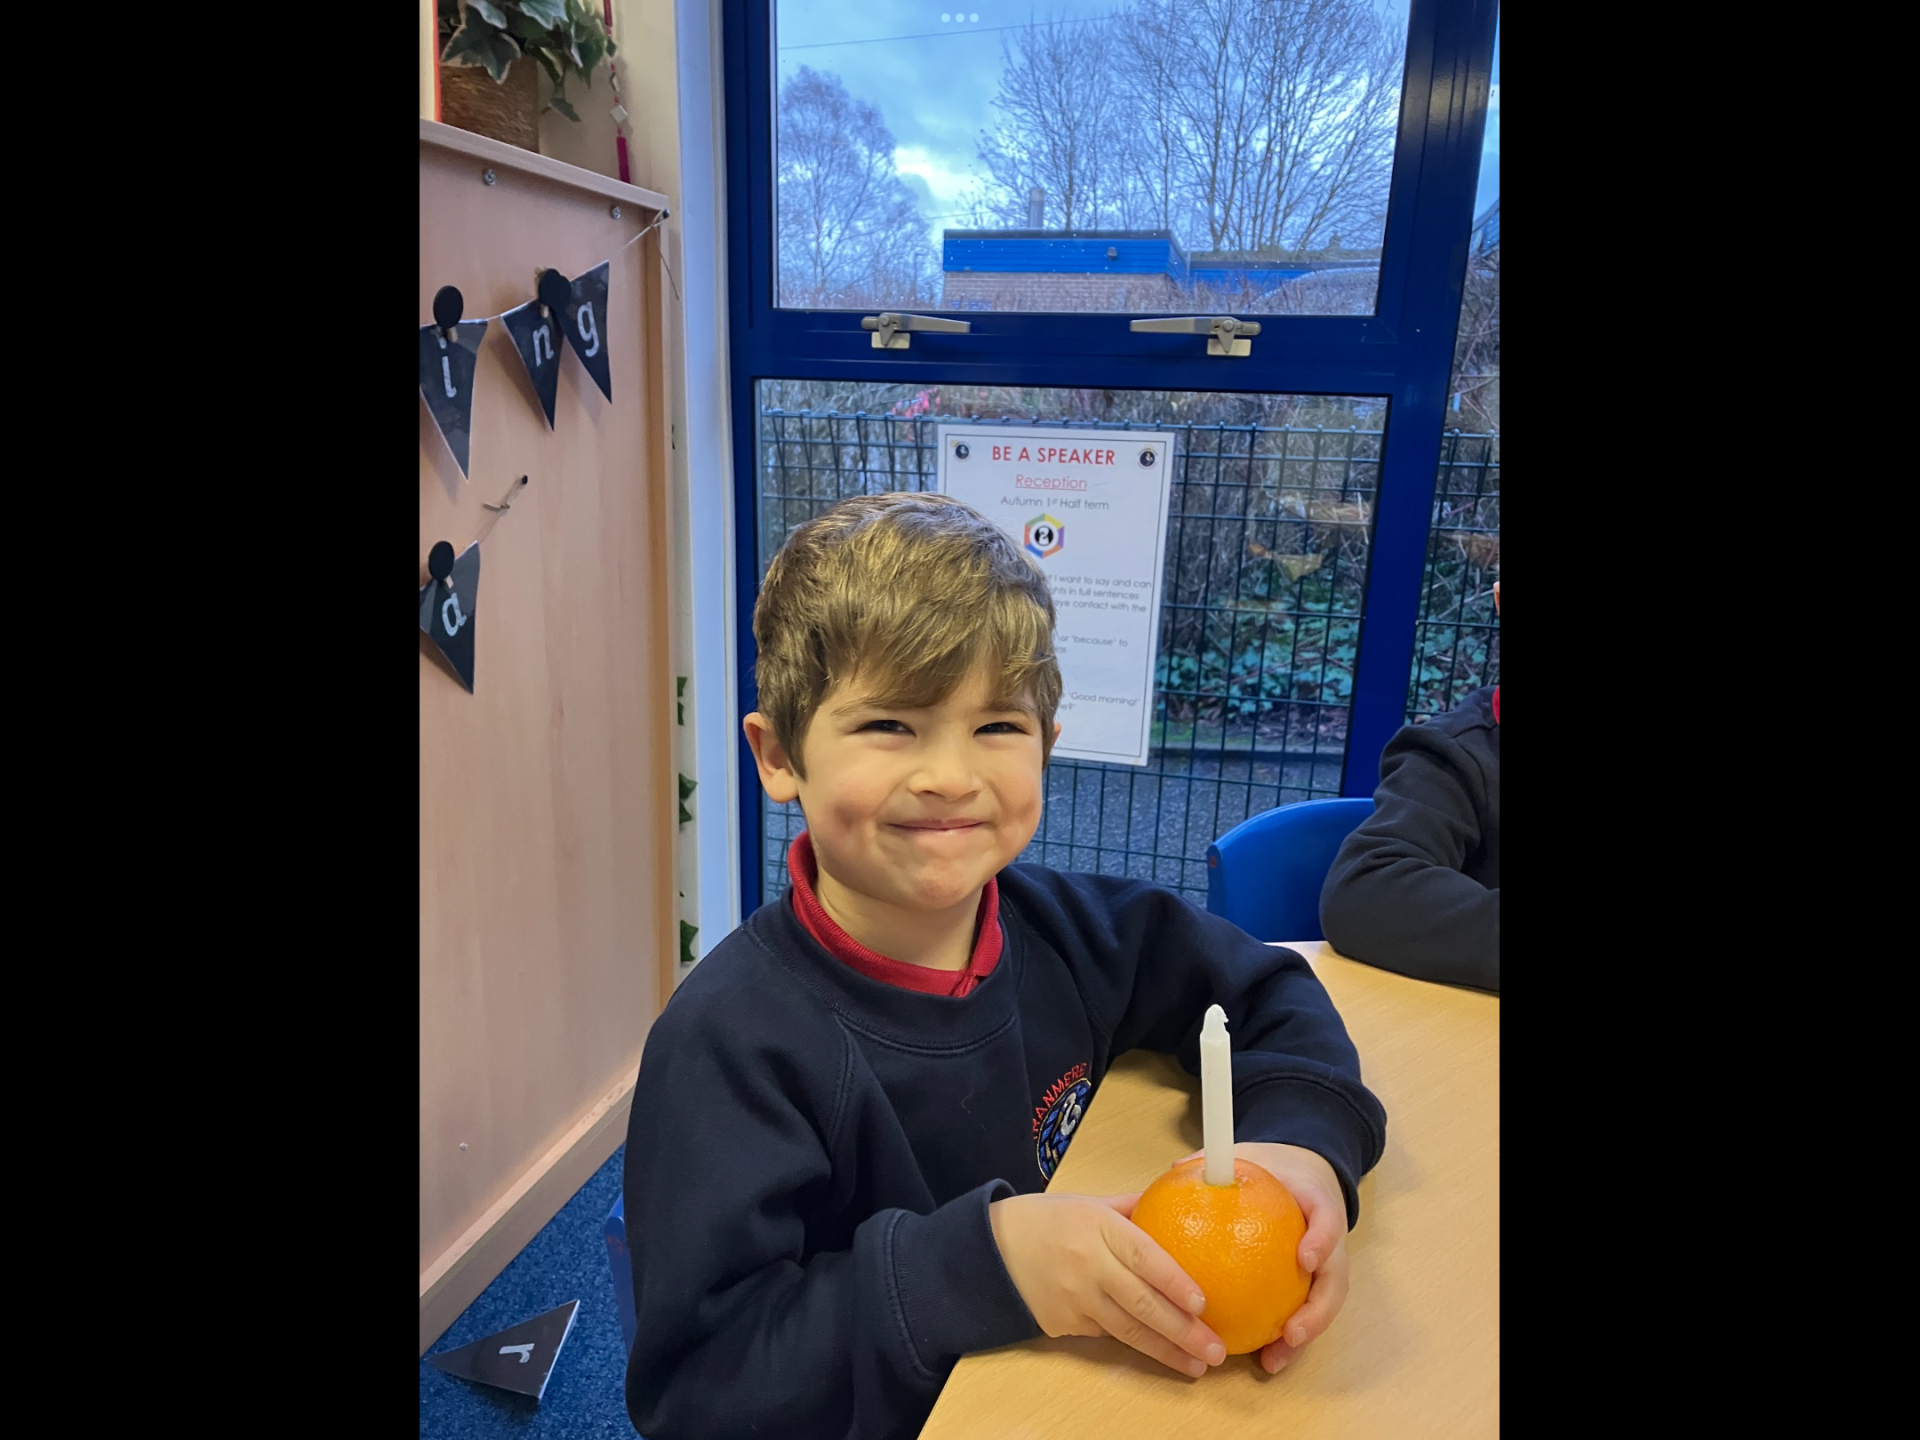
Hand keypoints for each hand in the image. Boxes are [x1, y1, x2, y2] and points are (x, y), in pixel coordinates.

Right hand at [988, 1191, 1226, 1377]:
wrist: (991, 1250)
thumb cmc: (1046, 1219)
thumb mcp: (1087, 1203)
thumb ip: (1131, 1209)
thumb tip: (1179, 1205)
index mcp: (1096, 1227)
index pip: (1144, 1256)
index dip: (1175, 1282)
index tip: (1204, 1303)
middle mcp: (1087, 1265)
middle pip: (1141, 1303)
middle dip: (1183, 1331)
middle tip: (1216, 1350)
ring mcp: (1074, 1300)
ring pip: (1127, 1331)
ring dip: (1166, 1351)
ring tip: (1197, 1366)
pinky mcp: (1062, 1325)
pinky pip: (1104, 1334)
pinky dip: (1133, 1343)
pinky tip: (1159, 1351)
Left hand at [1179, 1142, 1349, 1373]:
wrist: (1305, 1175)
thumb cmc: (1274, 1169)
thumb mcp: (1252, 1155)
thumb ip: (1218, 1161)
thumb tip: (1176, 1165)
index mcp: (1317, 1203)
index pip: (1328, 1219)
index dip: (1323, 1240)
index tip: (1305, 1258)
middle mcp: (1329, 1241)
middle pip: (1337, 1279)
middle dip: (1319, 1311)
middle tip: (1293, 1332)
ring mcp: (1326, 1267)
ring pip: (1324, 1307)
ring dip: (1305, 1337)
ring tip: (1274, 1360)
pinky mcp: (1313, 1287)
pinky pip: (1302, 1313)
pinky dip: (1285, 1339)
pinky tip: (1260, 1358)